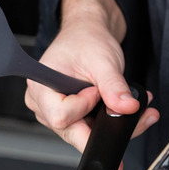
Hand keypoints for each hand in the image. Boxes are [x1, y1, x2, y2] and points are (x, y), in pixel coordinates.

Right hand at [24, 0, 158, 153]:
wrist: (87, 34)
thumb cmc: (86, 40)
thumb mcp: (104, 61)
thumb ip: (114, 87)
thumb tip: (128, 108)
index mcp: (41, 89)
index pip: (61, 117)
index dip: (84, 106)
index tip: (96, 91)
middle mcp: (42, 105)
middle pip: (72, 132)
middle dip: (103, 124)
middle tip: (126, 106)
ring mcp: (53, 114)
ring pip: (83, 134)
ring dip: (108, 123)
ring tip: (125, 102)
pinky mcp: (68, 117)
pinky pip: (87, 130)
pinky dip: (106, 121)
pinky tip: (118, 108)